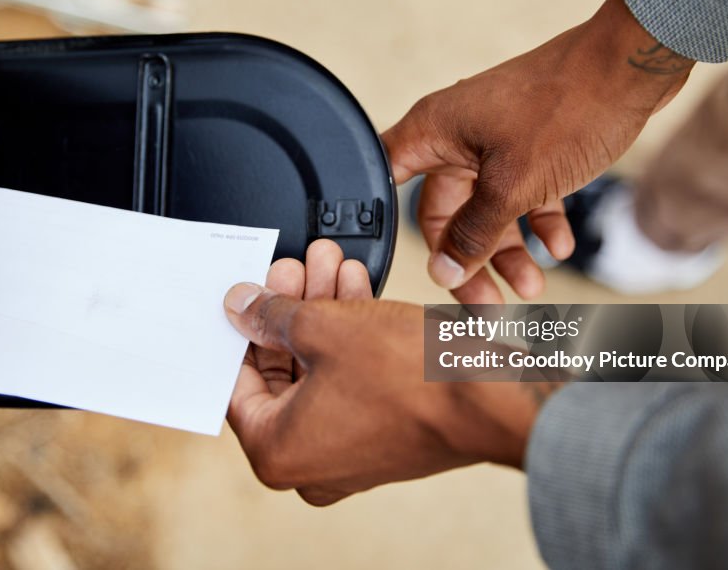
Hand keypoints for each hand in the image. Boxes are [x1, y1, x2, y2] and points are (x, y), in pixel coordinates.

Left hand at [225, 239, 558, 504]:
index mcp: (278, 452)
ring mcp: (349, 452)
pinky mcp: (382, 435)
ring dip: (324, 310)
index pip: (236, 381)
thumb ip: (272, 314)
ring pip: (319, 369)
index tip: (247, 295)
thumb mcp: (324, 327)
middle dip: (291, 306)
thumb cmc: (412, 379)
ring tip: (327, 261)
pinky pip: (351, 380)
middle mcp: (310, 464)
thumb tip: (243, 307)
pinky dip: (351, 336)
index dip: (241, 328)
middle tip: (293, 266)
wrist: (490, 398)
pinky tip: (354, 286)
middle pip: (282, 370)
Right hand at [383, 0, 693, 302]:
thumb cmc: (568, 108)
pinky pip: (522, 195)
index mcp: (434, 131)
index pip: (386, 182)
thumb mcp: (513, 185)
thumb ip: (474, 232)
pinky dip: (537, 223)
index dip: (386, 223)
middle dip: (468, 259)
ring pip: (487, 209)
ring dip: (507, 251)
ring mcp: (494, 140)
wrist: (633, 67)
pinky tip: (558, 246)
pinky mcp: (530, 146)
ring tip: (531, 286)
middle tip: (486, 302)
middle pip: (445, 211)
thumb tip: (444, 270)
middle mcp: (457, 135)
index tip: (413, 266)